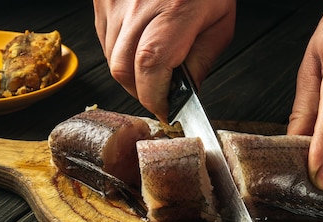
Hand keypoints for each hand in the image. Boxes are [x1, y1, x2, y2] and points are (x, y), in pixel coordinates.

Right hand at [93, 0, 235, 120]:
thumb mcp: (220, 22)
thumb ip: (202, 61)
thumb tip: (184, 95)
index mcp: (175, 10)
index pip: (151, 66)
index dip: (155, 97)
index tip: (167, 110)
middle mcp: (139, 4)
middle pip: (123, 69)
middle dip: (142, 92)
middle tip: (160, 94)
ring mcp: (115, 1)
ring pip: (111, 58)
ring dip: (131, 74)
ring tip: (154, 66)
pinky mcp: (102, 0)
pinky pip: (104, 40)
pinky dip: (121, 54)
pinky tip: (139, 45)